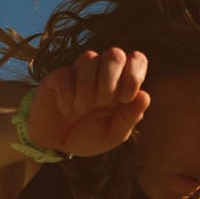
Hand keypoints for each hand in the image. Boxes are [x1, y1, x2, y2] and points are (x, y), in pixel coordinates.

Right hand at [25, 48, 148, 157]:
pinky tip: (65, 108)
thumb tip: (145, 96)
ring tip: (80, 108)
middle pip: (115, 54)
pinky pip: (65, 74)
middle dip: (110, 81)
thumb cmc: (87, 136)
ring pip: (89, 58)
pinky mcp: (57, 76)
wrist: (55, 145)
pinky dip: (67, 95)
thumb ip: (129, 118)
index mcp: (120, 84)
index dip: (134, 74)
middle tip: (102, 102)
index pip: (137, 60)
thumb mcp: (111, 135)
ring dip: (87, 89)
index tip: (125, 98)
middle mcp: (101, 72)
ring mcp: (79, 71)